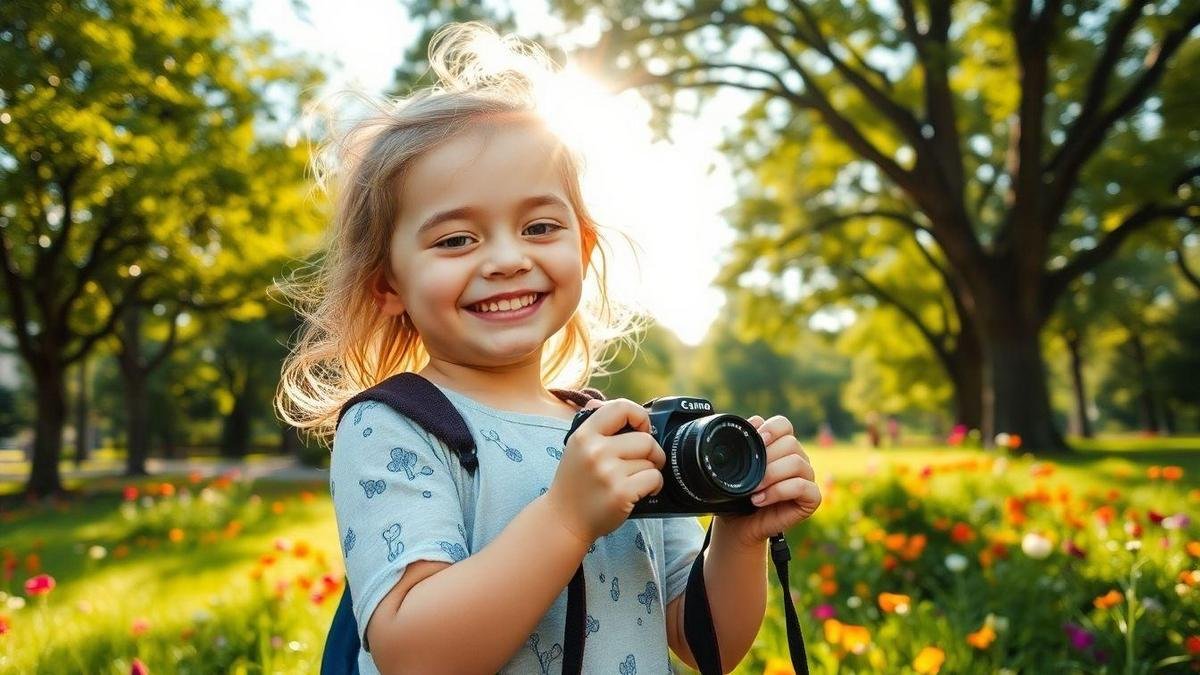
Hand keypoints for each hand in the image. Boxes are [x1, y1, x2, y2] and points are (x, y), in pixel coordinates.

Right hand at [544, 399, 665, 542]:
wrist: (563, 521)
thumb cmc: (574, 483)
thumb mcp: (575, 449)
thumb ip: (591, 426)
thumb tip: (597, 402)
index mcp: (584, 435)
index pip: (621, 407)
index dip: (639, 416)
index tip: (642, 429)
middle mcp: (595, 451)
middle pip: (645, 439)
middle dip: (652, 452)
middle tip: (645, 462)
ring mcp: (608, 472)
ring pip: (651, 461)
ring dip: (650, 471)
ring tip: (636, 479)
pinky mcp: (621, 493)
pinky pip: (654, 479)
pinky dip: (654, 485)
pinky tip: (641, 491)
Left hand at [717, 414, 820, 547]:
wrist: (738, 523)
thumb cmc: (738, 493)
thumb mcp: (737, 466)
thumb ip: (746, 443)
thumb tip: (753, 422)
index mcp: (781, 445)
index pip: (784, 424)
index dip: (771, 429)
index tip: (757, 440)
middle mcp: (798, 458)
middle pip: (791, 443)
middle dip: (766, 458)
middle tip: (749, 474)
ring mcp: (807, 477)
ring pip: (796, 463)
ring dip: (770, 475)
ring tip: (753, 488)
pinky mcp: (812, 498)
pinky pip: (802, 486)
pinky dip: (778, 492)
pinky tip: (760, 499)